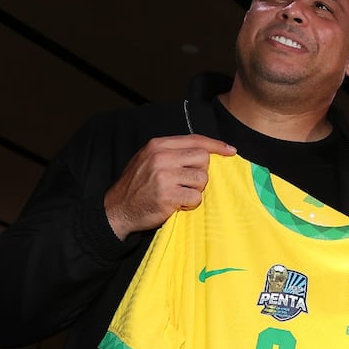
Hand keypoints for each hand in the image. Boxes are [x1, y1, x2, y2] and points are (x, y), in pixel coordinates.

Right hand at [104, 135, 236, 238]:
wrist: (117, 209)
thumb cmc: (138, 185)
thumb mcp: (149, 159)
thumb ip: (173, 152)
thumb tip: (205, 151)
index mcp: (157, 145)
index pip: (195, 140)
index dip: (216, 145)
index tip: (230, 150)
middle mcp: (161, 157)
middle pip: (203, 159)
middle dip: (201, 172)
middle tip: (187, 182)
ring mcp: (164, 176)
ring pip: (202, 179)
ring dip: (196, 190)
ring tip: (180, 193)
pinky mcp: (168, 196)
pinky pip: (196, 198)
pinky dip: (190, 203)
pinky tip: (177, 204)